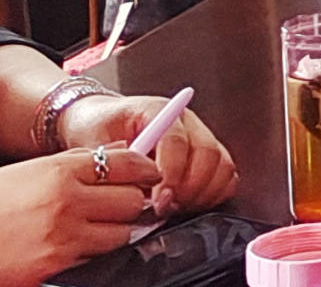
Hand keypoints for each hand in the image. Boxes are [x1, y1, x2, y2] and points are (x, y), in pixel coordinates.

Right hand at [0, 146, 161, 285]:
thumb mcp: (26, 171)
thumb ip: (73, 163)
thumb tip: (116, 153)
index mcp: (58, 171)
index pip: (127, 163)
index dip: (144, 169)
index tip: (148, 174)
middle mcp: (66, 202)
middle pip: (132, 200)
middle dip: (133, 202)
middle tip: (124, 204)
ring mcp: (64, 237)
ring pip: (121, 234)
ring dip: (117, 231)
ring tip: (97, 227)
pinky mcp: (57, 267)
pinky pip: (96, 259)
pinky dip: (94, 253)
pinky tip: (76, 246)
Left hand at [53, 91, 235, 216]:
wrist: (100, 120)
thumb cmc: (97, 128)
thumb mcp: (94, 141)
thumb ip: (111, 163)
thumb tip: (127, 189)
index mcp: (159, 111)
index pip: (177, 141)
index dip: (171, 174)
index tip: (158, 199)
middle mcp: (187, 122)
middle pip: (208, 154)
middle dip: (189, 188)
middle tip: (166, 208)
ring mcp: (201, 137)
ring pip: (222, 166)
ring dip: (202, 194)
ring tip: (176, 207)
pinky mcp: (207, 155)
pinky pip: (226, 176)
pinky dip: (213, 194)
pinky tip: (190, 204)